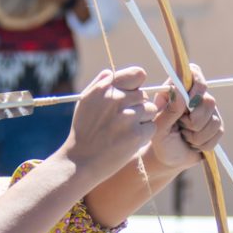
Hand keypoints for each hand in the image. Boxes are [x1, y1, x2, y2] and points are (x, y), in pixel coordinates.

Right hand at [61, 66, 160, 182]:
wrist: (80, 161)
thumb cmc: (84, 130)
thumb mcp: (85, 101)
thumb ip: (100, 84)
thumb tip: (112, 72)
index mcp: (105, 88)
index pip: (138, 74)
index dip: (137, 85)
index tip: (131, 96)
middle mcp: (117, 98)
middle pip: (144, 95)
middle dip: (137, 106)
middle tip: (122, 121)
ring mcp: (128, 116)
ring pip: (151, 110)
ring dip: (142, 120)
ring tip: (124, 131)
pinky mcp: (136, 134)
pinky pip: (152, 126)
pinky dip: (144, 134)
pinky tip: (128, 140)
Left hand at [144, 63, 222, 173]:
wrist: (169, 158)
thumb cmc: (160, 140)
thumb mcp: (159, 128)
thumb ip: (169, 111)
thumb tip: (179, 92)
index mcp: (177, 89)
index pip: (193, 72)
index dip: (196, 86)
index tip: (188, 103)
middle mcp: (194, 96)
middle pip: (208, 100)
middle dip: (194, 120)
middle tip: (180, 126)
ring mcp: (207, 110)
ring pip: (214, 119)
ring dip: (197, 135)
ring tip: (185, 136)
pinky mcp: (216, 124)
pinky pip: (217, 132)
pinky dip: (203, 142)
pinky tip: (193, 143)